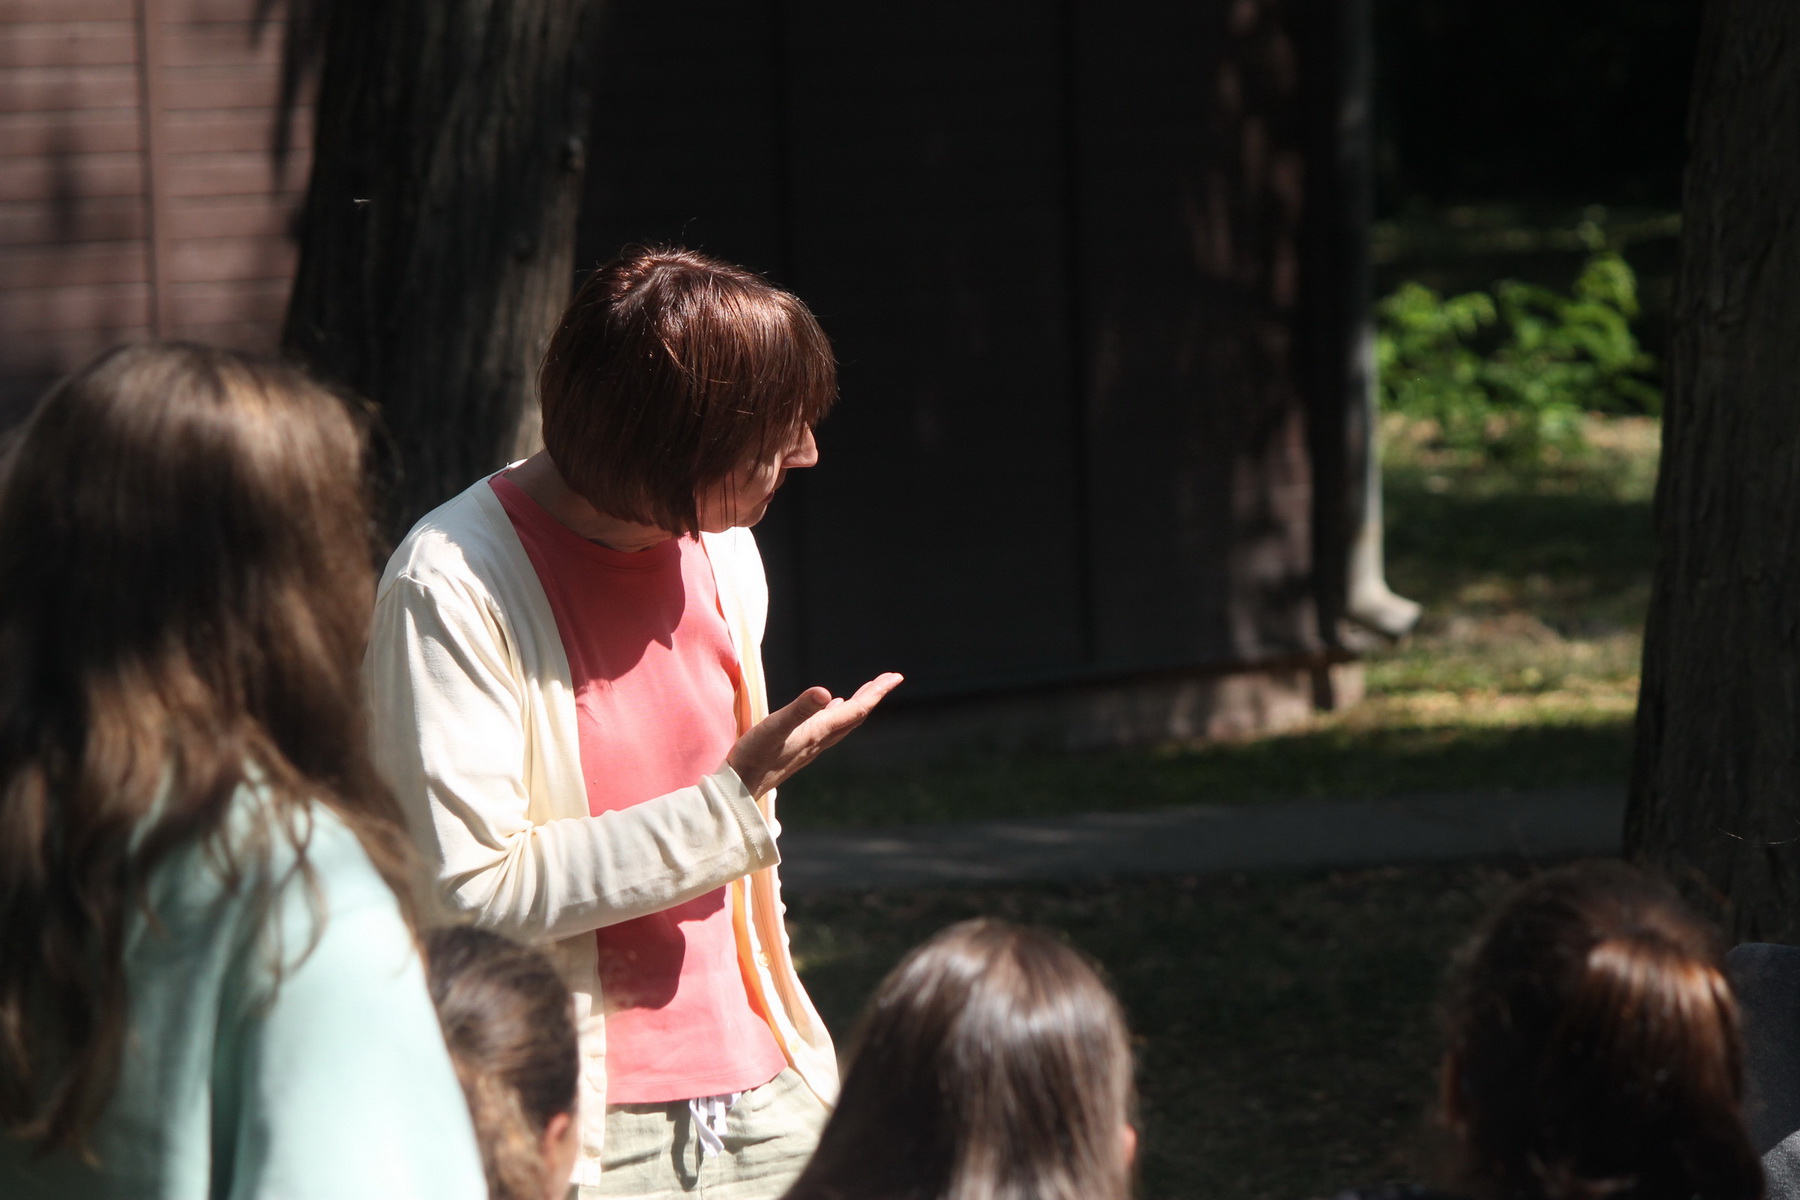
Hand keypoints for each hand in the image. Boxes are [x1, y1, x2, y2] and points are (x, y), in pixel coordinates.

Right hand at [726, 673, 903, 797]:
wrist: (738, 790)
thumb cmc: (753, 757)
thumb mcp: (774, 728)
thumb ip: (799, 710)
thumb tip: (826, 693)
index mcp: (818, 732)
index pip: (856, 710)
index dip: (876, 692)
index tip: (896, 676)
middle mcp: (819, 741)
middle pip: (854, 716)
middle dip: (872, 696)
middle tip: (890, 678)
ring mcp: (808, 746)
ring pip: (841, 723)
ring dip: (856, 705)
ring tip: (867, 691)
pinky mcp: (796, 749)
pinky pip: (825, 728)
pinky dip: (835, 715)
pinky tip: (830, 709)